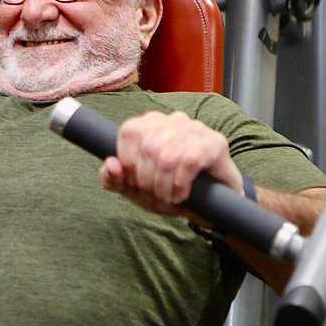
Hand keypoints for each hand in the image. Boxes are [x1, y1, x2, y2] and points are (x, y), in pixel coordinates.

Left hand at [98, 110, 243, 218]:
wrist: (210, 205)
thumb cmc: (169, 189)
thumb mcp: (134, 188)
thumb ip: (113, 178)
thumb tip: (110, 164)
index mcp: (151, 123)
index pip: (130, 131)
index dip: (128, 162)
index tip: (133, 183)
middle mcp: (173, 120)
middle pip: (148, 147)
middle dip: (146, 181)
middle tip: (154, 197)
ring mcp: (196, 129)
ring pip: (168, 157)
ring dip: (163, 187)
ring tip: (167, 199)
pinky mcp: (215, 143)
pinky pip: (190, 162)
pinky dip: (180, 185)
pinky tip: (182, 195)